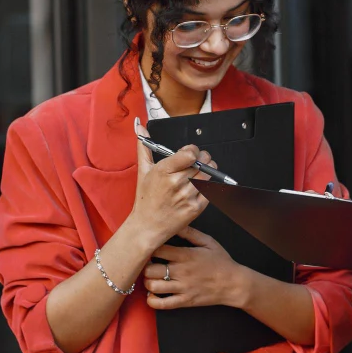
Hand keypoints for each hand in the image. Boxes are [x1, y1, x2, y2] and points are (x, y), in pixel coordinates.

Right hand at [126, 119, 212, 250]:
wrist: (147, 226)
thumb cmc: (145, 199)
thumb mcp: (143, 171)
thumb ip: (144, 147)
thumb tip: (140, 125)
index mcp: (164, 171)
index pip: (190, 153)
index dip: (194, 150)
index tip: (191, 153)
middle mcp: (176, 183)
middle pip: (203, 162)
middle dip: (203, 159)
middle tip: (198, 162)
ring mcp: (187, 196)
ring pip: (210, 175)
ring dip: (209, 171)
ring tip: (200, 173)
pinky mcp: (196, 208)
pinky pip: (211, 190)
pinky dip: (209, 186)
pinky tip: (200, 186)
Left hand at [143, 226, 245, 309]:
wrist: (234, 283)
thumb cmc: (221, 261)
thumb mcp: (208, 242)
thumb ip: (190, 233)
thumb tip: (175, 224)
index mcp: (186, 255)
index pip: (157, 250)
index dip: (150, 248)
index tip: (151, 249)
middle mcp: (181, 272)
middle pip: (150, 269)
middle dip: (146, 266)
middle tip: (149, 264)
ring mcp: (182, 288)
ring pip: (153, 286)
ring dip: (148, 282)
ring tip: (151, 278)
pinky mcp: (185, 301)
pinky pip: (162, 304)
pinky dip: (152, 301)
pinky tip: (152, 295)